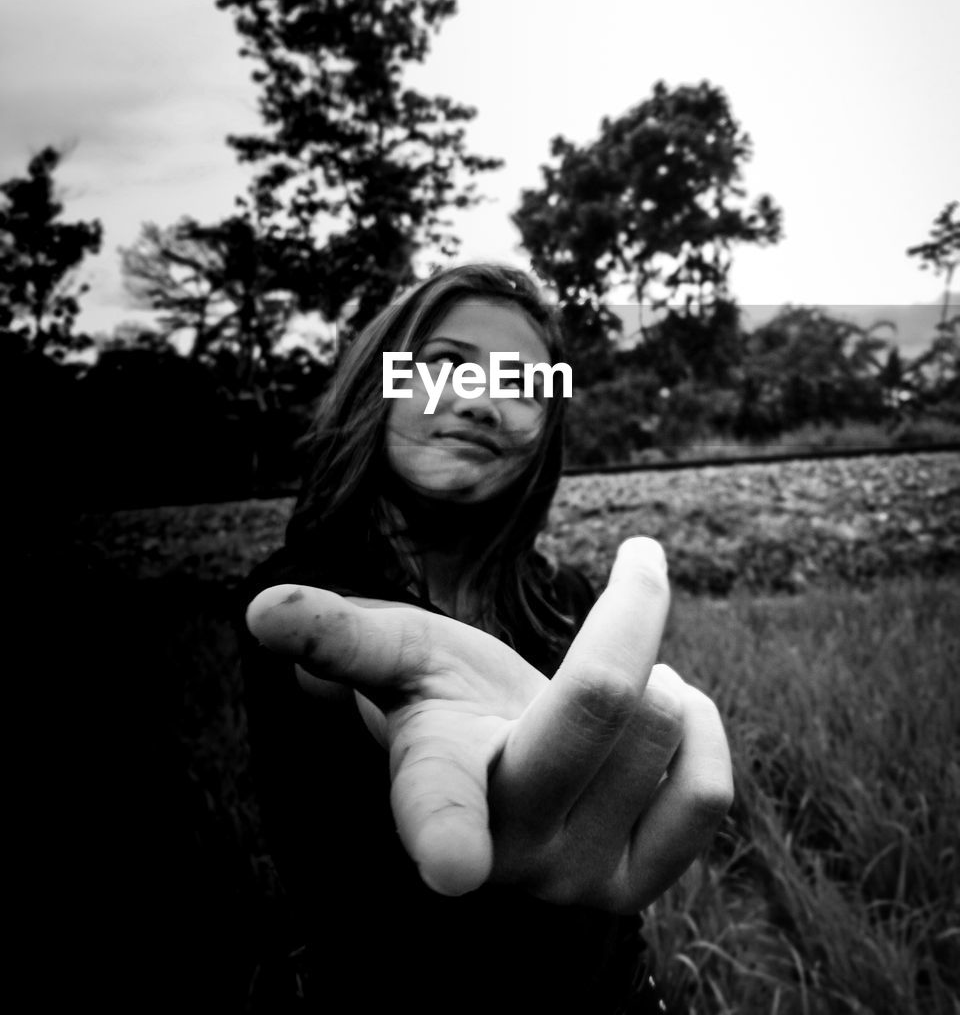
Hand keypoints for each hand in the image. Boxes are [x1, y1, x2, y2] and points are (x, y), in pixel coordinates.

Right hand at [246, 537, 732, 911]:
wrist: (516, 772)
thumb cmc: (452, 703)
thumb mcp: (400, 658)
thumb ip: (340, 635)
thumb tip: (261, 609)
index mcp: (434, 790)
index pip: (437, 814)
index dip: (445, 838)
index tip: (452, 867)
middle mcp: (505, 850)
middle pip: (602, 704)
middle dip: (628, 616)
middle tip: (638, 563)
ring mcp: (573, 880)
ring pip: (663, 731)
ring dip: (659, 674)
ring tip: (625, 679)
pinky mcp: (636, 890)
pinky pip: (707, 791)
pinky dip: (703, 727)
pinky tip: (675, 711)